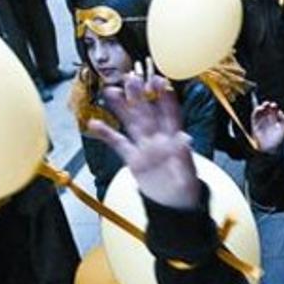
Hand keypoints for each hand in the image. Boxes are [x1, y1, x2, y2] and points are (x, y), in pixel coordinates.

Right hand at [87, 73, 200, 208]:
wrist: (174, 206)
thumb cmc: (186, 189)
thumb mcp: (188, 176)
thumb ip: (185, 157)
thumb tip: (186, 139)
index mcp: (175, 140)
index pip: (170, 115)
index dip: (166, 99)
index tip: (160, 82)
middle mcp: (159, 139)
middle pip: (148, 113)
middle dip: (139, 96)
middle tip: (130, 78)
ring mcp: (145, 147)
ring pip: (132, 123)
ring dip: (122, 107)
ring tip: (110, 91)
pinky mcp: (133, 159)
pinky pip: (118, 144)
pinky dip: (107, 134)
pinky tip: (94, 123)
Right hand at [251, 101, 283, 153]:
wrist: (272, 148)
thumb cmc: (281, 138)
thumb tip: (279, 112)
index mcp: (277, 121)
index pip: (274, 110)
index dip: (273, 106)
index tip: (274, 106)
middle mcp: (269, 121)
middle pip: (266, 110)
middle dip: (267, 105)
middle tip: (268, 104)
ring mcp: (262, 123)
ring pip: (260, 112)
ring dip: (260, 108)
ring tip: (263, 106)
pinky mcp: (255, 126)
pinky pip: (254, 117)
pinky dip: (255, 112)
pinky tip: (259, 109)